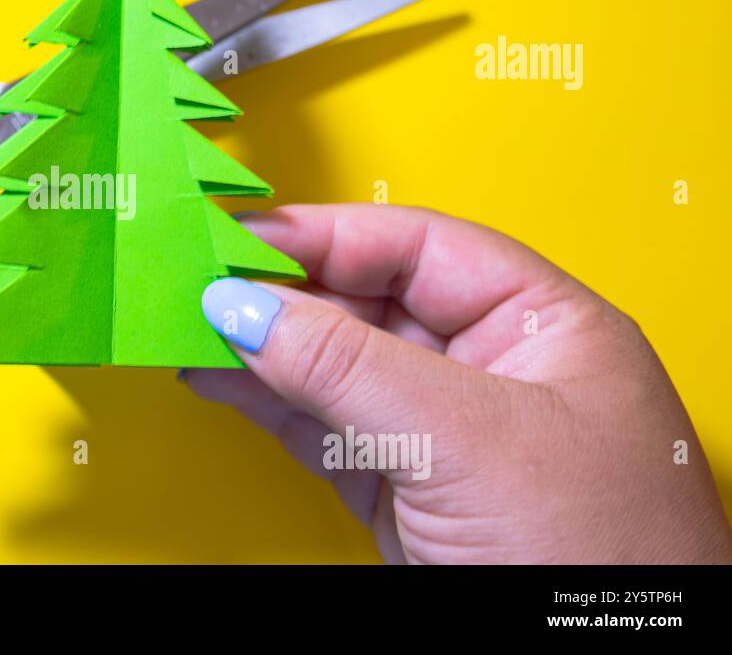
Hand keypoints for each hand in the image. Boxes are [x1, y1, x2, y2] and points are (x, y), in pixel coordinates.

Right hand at [186, 204, 731, 563]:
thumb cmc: (604, 562)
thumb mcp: (468, 438)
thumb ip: (350, 365)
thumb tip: (253, 308)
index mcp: (545, 325)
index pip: (421, 248)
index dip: (328, 236)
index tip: (247, 239)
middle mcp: (494, 370)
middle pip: (370, 302)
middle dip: (285, 294)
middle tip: (206, 282)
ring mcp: (446, 433)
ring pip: (336, 367)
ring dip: (263, 348)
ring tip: (193, 328)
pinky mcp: (405, 487)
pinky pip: (324, 425)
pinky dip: (269, 403)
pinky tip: (224, 380)